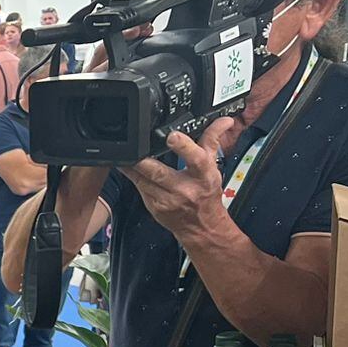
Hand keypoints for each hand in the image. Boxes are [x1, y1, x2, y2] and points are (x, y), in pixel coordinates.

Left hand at [124, 120, 237, 251]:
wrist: (200, 225)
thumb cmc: (206, 194)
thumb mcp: (213, 166)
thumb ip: (212, 140)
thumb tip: (223, 121)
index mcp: (203, 175)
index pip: (196, 159)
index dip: (183, 147)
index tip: (172, 136)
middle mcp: (185, 189)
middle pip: (159, 172)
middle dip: (144, 160)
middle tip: (134, 148)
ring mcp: (167, 200)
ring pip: (143, 180)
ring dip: (131, 167)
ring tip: (124, 155)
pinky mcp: (154, 206)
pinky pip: (139, 187)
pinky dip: (132, 176)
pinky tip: (127, 168)